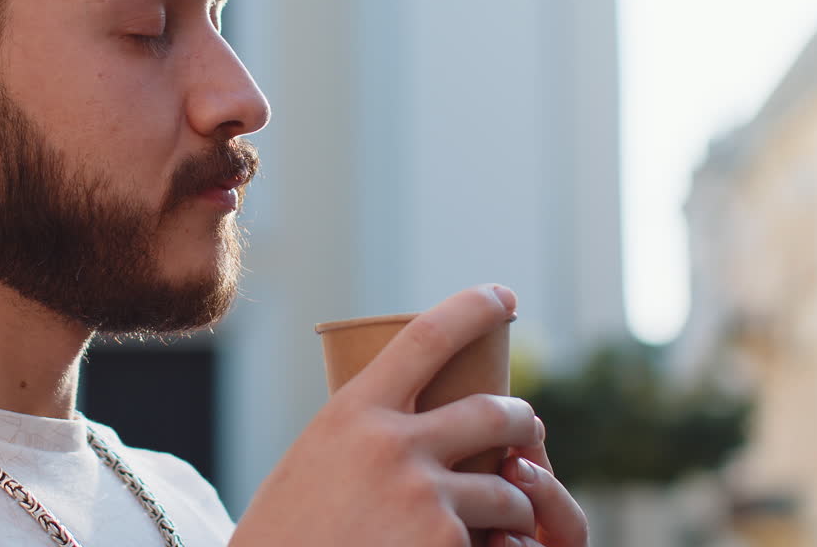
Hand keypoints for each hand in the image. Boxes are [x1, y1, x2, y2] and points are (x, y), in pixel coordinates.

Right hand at [230, 286, 587, 545]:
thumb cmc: (286, 535)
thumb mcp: (313, 463)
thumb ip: (364, 436)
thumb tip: (421, 420)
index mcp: (352, 413)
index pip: (426, 338)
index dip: (473, 309)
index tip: (503, 296)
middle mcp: (392, 445)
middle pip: (492, 412)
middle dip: (523, 421)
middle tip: (530, 429)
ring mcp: (424, 499)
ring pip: (508, 490)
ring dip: (516, 504)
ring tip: (506, 518)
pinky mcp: (446, 546)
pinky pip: (494, 541)